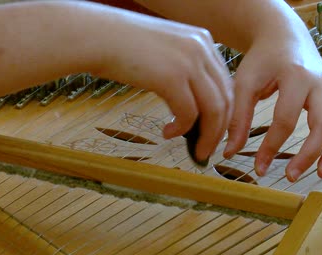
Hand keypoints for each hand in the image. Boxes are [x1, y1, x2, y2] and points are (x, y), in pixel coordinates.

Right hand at [93, 9, 233, 161]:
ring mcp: (189, 62)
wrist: (96, 36)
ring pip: (214, 109)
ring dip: (207, 136)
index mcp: (202, 40)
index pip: (225, 84)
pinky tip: (167, 133)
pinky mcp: (172, 77)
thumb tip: (192, 109)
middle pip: (225, 98)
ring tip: (197, 151)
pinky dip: (182, 129)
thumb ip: (184, 72)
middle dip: (219, 129)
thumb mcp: (165, 53)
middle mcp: (202, 48)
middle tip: (207, 149)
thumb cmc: (123, 47)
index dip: (223, 112)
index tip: (213, 131)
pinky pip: (189, 113)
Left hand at [223, 16, 321, 181]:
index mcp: (295, 77)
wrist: (284, 38)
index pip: (285, 120)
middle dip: (308, 155)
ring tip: (321, 173)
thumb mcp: (244, 83)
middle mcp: (321, 83)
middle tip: (290, 177)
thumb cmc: (262, 60)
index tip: (259, 168)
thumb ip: (238, 117)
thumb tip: (229, 152)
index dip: (270, 148)